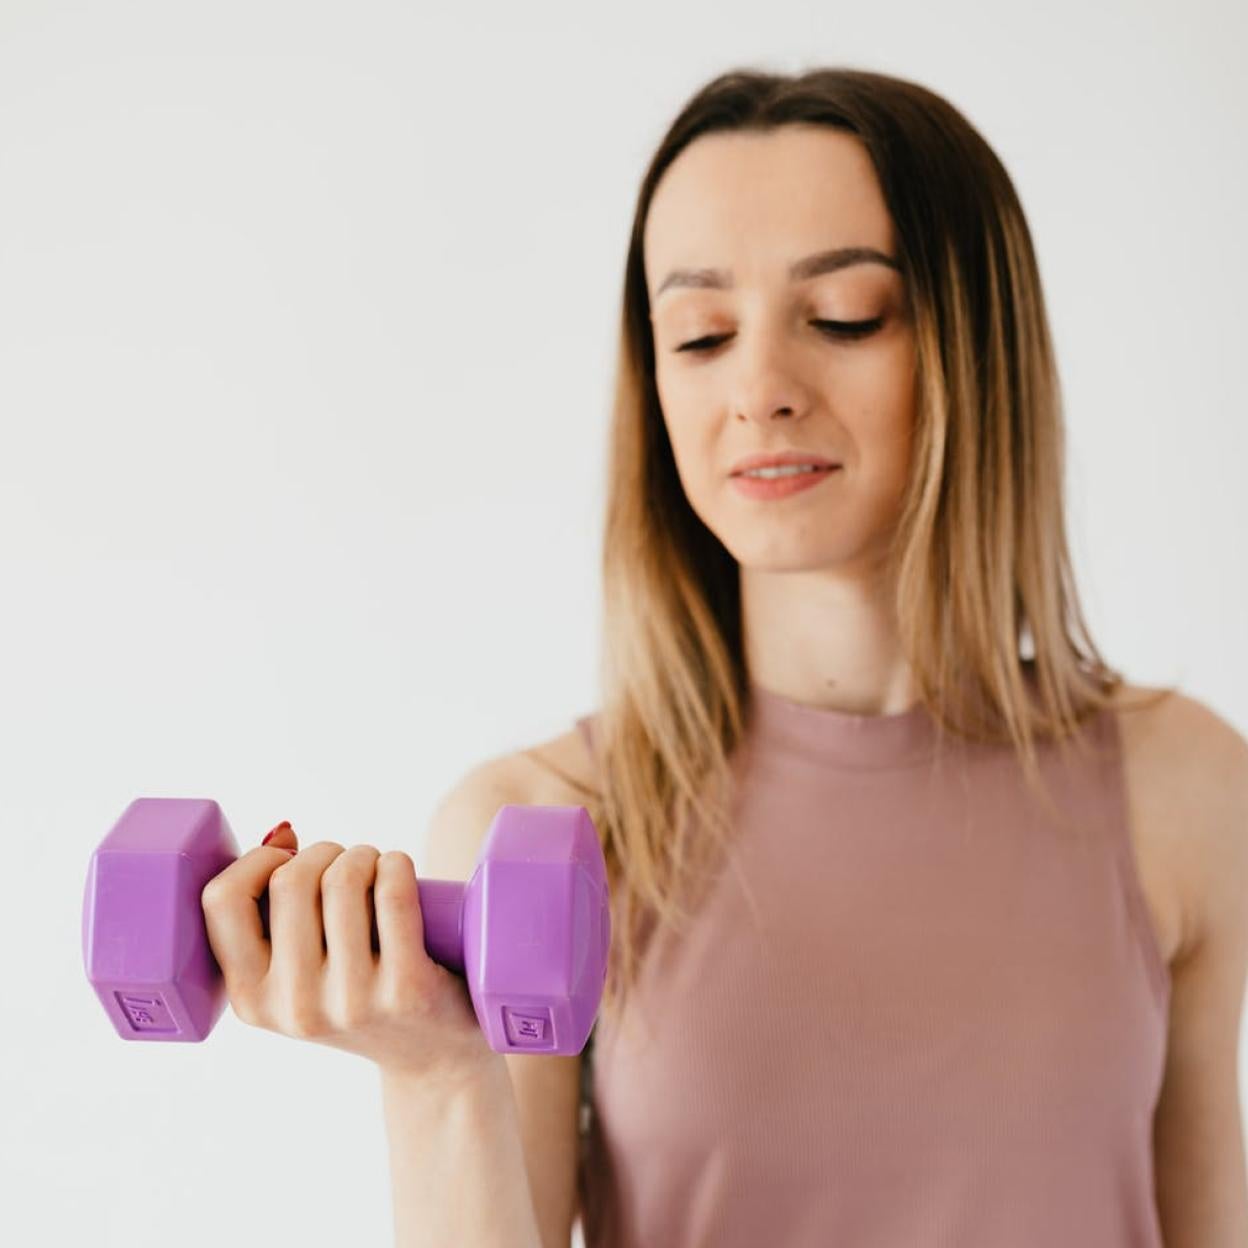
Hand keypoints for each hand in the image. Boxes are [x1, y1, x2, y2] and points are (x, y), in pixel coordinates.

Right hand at [200, 822, 499, 1083]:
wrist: (435, 1057)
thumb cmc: (360, 991)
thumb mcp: (299, 971)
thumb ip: (275, 912)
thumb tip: (281, 832)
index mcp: (250, 998)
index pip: (221, 901)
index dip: (256, 861)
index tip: (289, 858)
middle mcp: (293, 1007)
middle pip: (291, 881)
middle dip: (324, 852)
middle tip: (350, 862)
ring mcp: (350, 1003)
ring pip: (342, 881)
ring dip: (364, 855)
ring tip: (378, 868)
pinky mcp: (406, 991)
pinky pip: (393, 896)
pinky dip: (397, 865)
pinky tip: (400, 870)